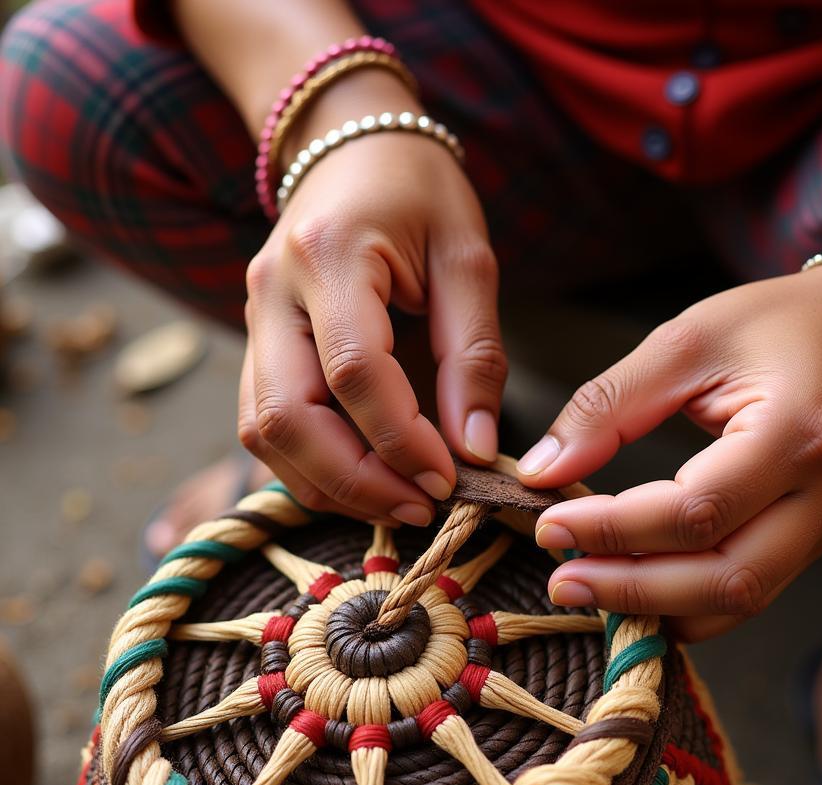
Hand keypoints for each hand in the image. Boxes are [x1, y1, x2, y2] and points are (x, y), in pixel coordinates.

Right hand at [238, 76, 504, 525]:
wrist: (350, 145)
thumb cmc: (419, 194)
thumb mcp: (468, 260)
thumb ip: (474, 357)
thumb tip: (474, 449)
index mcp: (331, 256)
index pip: (354, 373)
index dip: (400, 441)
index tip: (449, 480)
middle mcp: (273, 292)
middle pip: (287, 418)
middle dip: (356, 481)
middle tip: (421, 508)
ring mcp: (252, 318)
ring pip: (263, 432)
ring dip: (329, 484)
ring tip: (397, 503)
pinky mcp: (254, 342)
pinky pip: (264, 424)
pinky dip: (311, 466)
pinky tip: (362, 479)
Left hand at [517, 270, 821, 639]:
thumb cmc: (778, 326)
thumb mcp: (686, 341)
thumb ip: (609, 405)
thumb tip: (542, 471)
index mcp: (799, 432)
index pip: (696, 510)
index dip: (614, 529)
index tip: (550, 525)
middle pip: (724, 577)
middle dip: (632, 589)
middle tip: (561, 581)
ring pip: (739, 601)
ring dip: (657, 607)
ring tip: (587, 589)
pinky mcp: (818, 540)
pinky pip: (749, 592)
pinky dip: (688, 604)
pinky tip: (635, 590)